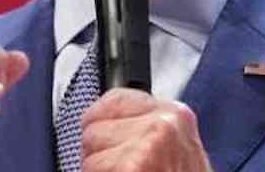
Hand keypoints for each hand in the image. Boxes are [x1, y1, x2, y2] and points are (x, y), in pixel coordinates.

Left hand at [81, 88, 211, 171]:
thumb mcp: (175, 154)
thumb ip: (147, 133)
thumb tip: (102, 123)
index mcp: (176, 116)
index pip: (114, 99)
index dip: (104, 127)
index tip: (113, 147)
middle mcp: (164, 125)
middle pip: (95, 125)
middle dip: (101, 154)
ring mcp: (148, 145)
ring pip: (89, 152)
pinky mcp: (133, 166)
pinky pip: (91, 170)